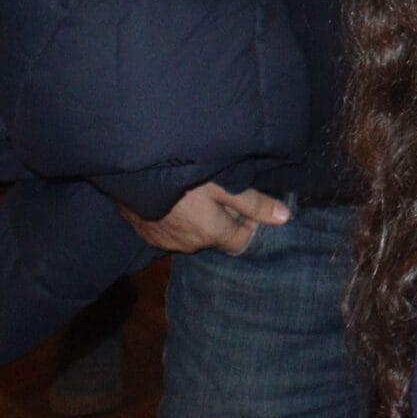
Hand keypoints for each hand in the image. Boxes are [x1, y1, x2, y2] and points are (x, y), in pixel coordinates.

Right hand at [118, 180, 290, 254]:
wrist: (131, 172)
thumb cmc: (183, 174)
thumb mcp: (225, 184)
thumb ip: (254, 204)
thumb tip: (284, 219)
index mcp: (211, 235)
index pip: (242, 240)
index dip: (250, 222)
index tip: (247, 201)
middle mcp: (188, 246)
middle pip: (218, 236)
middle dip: (225, 217)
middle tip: (221, 189)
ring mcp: (164, 242)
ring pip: (195, 233)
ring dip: (201, 218)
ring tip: (198, 191)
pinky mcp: (146, 234)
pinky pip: (173, 230)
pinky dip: (180, 218)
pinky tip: (178, 198)